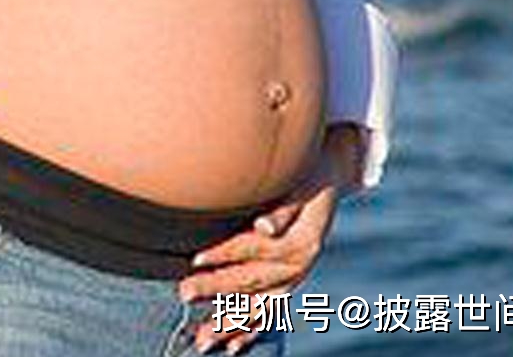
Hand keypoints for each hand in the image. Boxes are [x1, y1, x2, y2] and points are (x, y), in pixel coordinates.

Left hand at [177, 127, 363, 352]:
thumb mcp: (300, 183)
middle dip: (216, 288)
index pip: (255, 248)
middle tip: (183, 294)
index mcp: (302, 242)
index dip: (224, 253)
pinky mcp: (287, 284)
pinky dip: (250, 330)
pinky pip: (269, 314)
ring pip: (259, 306)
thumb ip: (283, 208)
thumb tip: (265, 227)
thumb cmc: (306, 174)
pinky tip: (232, 348)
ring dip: (230, 323)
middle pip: (252, 280)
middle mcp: (300, 266)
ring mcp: (294, 279)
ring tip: (202, 340)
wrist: (329, 176)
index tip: (194, 258)